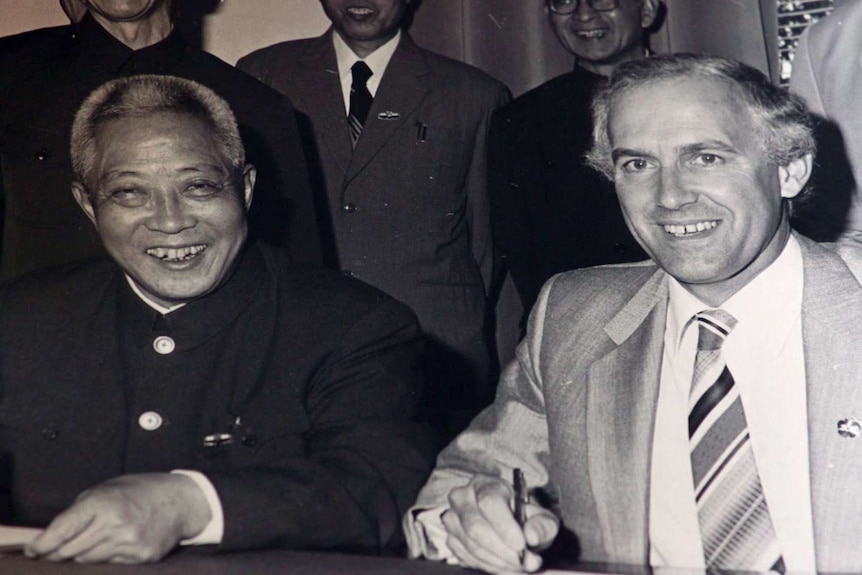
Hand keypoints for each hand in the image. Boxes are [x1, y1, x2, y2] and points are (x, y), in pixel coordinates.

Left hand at [25, 473, 210, 563]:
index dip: (43, 544)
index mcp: (103, 502)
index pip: (62, 530)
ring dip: (81, 556)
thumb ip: (79, 512)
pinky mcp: (141, 557)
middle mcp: (115, 523)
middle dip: (57, 553)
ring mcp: (130, 543)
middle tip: (51, 553)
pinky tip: (112, 546)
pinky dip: (105, 558)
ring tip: (87, 545)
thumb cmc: (138, 492)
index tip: (34, 550)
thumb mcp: (106, 490)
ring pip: (88, 561)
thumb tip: (52, 538)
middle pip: (70, 550)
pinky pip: (110, 565)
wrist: (179, 500)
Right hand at [442, 474, 558, 572]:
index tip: (521, 545)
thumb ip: (542, 525)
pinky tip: (504, 565)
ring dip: (498, 561)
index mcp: (486, 484)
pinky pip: (466, 557)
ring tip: (519, 566)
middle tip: (524, 563)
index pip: (489, 501)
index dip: (504, 526)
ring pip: (471, 545)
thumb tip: (531, 537)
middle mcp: (463, 497)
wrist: (509, 523)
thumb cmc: (525, 517)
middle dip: (502, 550)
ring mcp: (453, 518)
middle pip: (475, 526)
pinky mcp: (451, 538)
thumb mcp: (543, 517)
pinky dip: (488, 566)